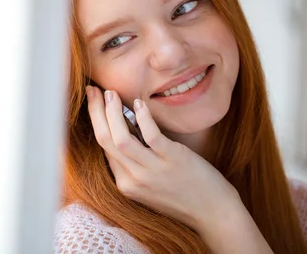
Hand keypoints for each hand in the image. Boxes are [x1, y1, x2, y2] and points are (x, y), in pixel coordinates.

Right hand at [86, 86, 239, 230]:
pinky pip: (151, 136)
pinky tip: (139, 103)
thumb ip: (134, 163)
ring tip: (110, 93)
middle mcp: (134, 179)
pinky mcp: (173, 160)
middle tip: (93, 91)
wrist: (213, 215)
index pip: (104, 147)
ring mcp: (153, 171)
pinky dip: (143, 118)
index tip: (95, 101)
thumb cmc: (184, 196)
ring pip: (121, 139)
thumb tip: (124, 129)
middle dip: (96, 112)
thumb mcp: (150, 185)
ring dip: (112, 113)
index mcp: (126, 184)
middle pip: (106, 140)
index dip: (96, 120)